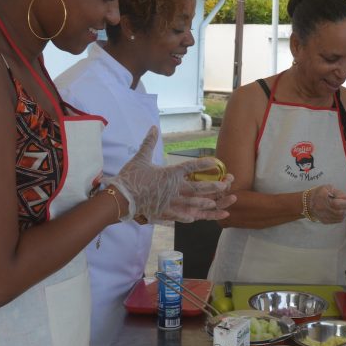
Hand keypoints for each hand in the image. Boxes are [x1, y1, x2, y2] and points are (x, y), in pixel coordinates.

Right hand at [112, 127, 235, 221]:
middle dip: (213, 187)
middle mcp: (173, 188)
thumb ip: (149, 142)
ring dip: (205, 204)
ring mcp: (169, 202)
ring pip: (191, 204)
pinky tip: (194, 218)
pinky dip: (187, 216)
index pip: (190, 167)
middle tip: (226, 186)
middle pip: (197, 188)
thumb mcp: (140, 157)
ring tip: (216, 204)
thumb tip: (153, 127)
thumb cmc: (130, 177)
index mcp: (169, 174)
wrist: (120, 198)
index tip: (216, 162)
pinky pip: (178, 215)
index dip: (204, 164)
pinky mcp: (162, 213)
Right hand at [305, 185, 345, 222]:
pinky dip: (342, 216)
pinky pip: (337, 220)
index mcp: (323, 199)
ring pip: (340, 217)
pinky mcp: (325, 221)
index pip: (337, 204)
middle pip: (340, 212)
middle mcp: (323, 210)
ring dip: (345, 212)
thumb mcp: (328, 188)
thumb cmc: (319, 193)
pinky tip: (340, 211)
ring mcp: (324, 217)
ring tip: (345, 206)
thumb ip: (339, 193)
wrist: (307, 203)